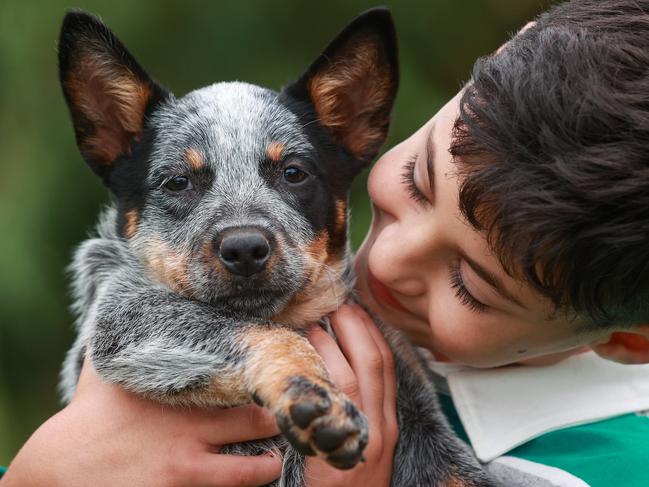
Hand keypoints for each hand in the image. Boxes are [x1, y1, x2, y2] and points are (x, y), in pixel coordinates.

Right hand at [2, 361, 280, 486]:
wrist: (61, 467)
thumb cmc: (88, 414)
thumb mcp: (106, 369)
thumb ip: (125, 338)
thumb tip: (120, 297)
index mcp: (183, 394)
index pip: (241, 380)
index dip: (264, 378)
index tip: (279, 375)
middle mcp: (193, 429)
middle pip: (259, 422)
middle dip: (276, 420)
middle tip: (287, 418)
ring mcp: (189, 467)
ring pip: (254, 469)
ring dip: (268, 464)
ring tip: (273, 458)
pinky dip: (242, 486)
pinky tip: (249, 481)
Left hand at [305, 304, 397, 486]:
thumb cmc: (354, 484)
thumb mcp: (368, 445)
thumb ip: (361, 410)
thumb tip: (342, 370)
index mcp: (388, 421)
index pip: (387, 364)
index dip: (371, 331)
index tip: (356, 309)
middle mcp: (382, 423)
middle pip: (375, 360)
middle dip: (356, 325)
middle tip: (336, 302)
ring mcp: (363, 434)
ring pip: (353, 373)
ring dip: (331, 342)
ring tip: (311, 322)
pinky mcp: (338, 446)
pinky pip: (330, 400)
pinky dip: (318, 371)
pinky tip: (302, 355)